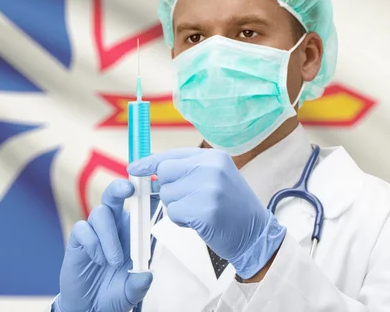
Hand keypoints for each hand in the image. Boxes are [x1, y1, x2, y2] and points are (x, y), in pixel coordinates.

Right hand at [55, 180, 152, 311]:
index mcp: (133, 230)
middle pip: (115, 194)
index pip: (140, 205)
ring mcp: (95, 231)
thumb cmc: (115, 292)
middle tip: (129, 189)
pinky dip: (92, 243)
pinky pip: (83, 229)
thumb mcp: (132, 292)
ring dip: (109, 236)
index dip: (146, 192)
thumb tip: (146, 276)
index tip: (154, 185)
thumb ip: (139, 284)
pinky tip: (98, 260)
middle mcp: (114, 225)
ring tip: (112, 262)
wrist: (90, 306)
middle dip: (122, 187)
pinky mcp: (78, 239)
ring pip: (100, 212)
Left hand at [127, 148, 285, 278]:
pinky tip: (199, 222)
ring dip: (176, 207)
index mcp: (213, 157)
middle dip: (168, 188)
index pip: (171, 154)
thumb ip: (187, 171)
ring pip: (167, 194)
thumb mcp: (214, 179)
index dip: (150, 162)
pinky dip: (181, 221)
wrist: (256, 234)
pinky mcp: (205, 210)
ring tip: (199, 211)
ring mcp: (209, 188)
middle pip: (165, 172)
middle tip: (186, 200)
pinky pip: (174, 213)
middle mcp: (211, 168)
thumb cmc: (231, 208)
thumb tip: (151, 172)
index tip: (133, 168)